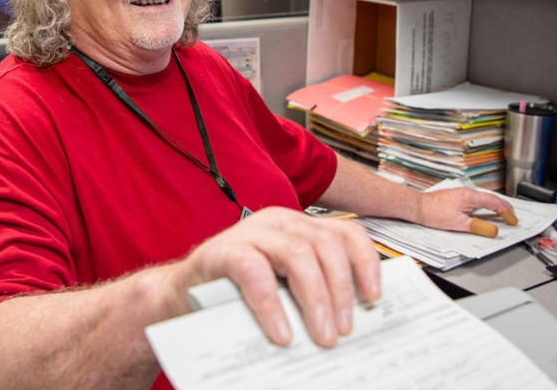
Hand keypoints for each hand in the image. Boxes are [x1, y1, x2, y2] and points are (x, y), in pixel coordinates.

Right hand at [165, 206, 380, 348]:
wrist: (180, 295)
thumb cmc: (236, 293)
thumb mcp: (283, 285)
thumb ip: (312, 288)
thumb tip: (352, 319)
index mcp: (298, 226)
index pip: (345, 232)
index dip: (365, 262)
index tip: (375, 296)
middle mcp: (278, 221)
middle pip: (326, 245)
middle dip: (341, 289)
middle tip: (344, 329)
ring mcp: (250, 233)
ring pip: (298, 254)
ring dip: (316, 299)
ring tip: (322, 335)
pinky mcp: (223, 251)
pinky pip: (255, 273)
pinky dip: (273, 305)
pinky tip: (281, 331)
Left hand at [415, 187, 517, 237]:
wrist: (418, 207)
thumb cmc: (433, 213)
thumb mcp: (459, 224)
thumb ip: (478, 227)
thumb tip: (493, 230)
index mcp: (470, 196)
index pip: (495, 202)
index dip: (507, 212)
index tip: (512, 220)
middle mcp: (467, 192)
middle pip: (492, 198)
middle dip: (504, 207)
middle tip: (512, 217)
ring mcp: (462, 193)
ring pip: (484, 198)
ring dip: (495, 206)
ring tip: (502, 215)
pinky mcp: (457, 196)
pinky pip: (477, 200)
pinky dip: (485, 206)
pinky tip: (485, 212)